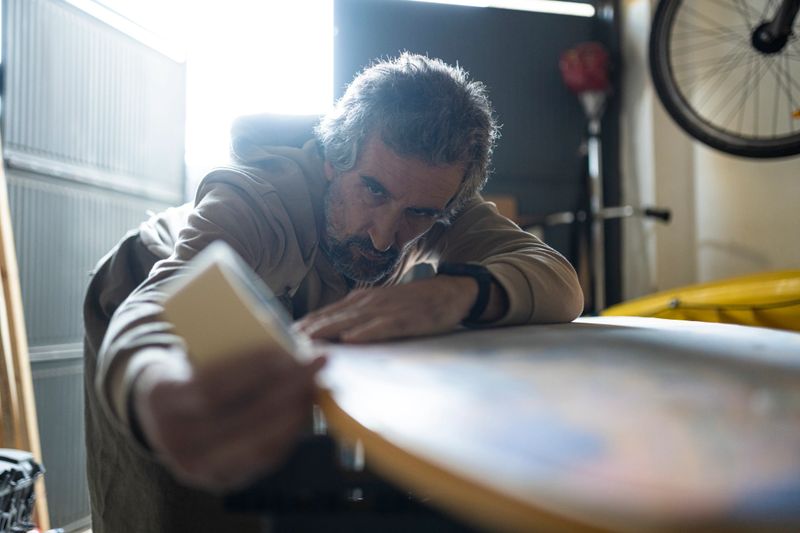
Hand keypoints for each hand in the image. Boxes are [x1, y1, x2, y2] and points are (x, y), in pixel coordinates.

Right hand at [131, 348, 325, 490]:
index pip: (212, 387)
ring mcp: (197, 467)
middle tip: (316, 362)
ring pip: (258, 442)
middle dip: (287, 389)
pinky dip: (291, 432)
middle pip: (242, 418)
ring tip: (316, 382)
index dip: (254, 370)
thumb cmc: (187, 372)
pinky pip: (265, 458)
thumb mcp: (191, 354)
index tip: (289, 350)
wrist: (159, 416)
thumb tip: (283, 332)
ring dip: (296, 411)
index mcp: (161, 399)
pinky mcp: (222, 479)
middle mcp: (174, 440)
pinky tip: (306, 407)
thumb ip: (226, 346)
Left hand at [295, 275, 478, 342]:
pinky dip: (366, 332)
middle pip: (334, 316)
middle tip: (285, 341)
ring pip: (353, 320)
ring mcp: (388, 309)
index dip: (307, 323)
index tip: (283, 334)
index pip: (328, 312)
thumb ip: (360, 317)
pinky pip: (383, 326)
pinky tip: (351, 340)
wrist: (451, 292)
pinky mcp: (407, 319)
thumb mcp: (383, 306)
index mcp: (363, 300)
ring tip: (308, 341)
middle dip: (310, 329)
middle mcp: (370, 301)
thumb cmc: (415, 303)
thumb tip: (335, 332)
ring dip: (329, 330)